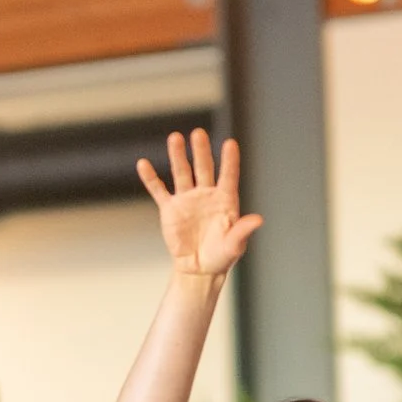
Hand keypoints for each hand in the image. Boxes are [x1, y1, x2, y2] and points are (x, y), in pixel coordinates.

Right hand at [139, 129, 262, 278]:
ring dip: (178, 156)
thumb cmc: (221, 256)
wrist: (198, 268)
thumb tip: (258, 219)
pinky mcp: (170, 210)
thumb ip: (243, 231)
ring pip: (182, 173)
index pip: (228, 176)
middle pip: (203, 168)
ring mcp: (187, 200)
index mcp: (225, 200)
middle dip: (201, 151)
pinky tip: (143, 164)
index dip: (230, 161)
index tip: (230, 143)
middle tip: (198, 133)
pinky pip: (159, 191)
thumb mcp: (235, 245)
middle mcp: (206, 195)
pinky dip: (151, 178)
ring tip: (175, 138)